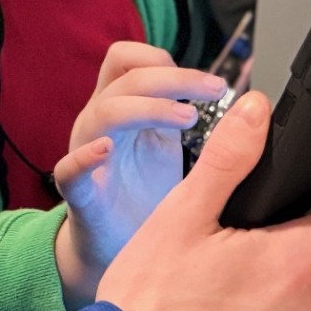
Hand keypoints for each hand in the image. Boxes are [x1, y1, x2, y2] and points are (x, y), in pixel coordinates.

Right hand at [51, 43, 223, 306]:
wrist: (116, 251)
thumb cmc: (144, 195)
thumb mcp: (169, 146)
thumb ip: (186, 114)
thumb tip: (241, 99)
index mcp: (122, 106)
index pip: (131, 59)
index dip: (168, 61)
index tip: (215, 84)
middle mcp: (100, 122)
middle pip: (125, 76)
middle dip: (173, 78)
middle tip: (216, 91)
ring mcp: (87, 155)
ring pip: (104, 112)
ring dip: (148, 108)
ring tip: (187, 118)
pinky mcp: (80, 194)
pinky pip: (69, 170)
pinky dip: (86, 156)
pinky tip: (107, 150)